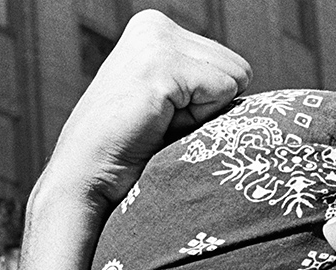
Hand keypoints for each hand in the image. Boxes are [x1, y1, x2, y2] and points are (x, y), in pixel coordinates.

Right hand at [41, 10, 250, 211]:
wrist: (87, 178)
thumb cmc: (131, 151)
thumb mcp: (172, 102)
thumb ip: (202, 82)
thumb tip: (248, 85)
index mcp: (154, 27)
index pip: (227, 62)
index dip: (205, 102)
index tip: (163, 117)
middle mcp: (153, 25)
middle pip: (237, 67)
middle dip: (207, 106)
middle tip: (161, 124)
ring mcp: (155, 42)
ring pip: (234, 77)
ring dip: (201, 114)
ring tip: (158, 124)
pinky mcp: (160, 68)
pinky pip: (223, 90)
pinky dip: (197, 119)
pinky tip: (157, 125)